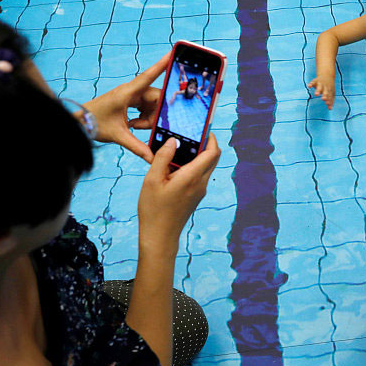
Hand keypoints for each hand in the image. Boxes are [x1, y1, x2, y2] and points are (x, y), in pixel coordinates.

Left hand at [83, 52, 168, 161]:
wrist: (80, 122)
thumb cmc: (95, 123)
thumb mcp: (118, 136)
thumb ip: (137, 146)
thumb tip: (152, 157)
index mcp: (128, 93)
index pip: (149, 76)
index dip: (162, 64)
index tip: (172, 53)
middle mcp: (132, 91)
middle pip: (156, 98)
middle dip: (156, 114)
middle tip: (144, 126)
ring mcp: (132, 96)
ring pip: (152, 105)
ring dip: (148, 118)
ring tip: (134, 127)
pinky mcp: (130, 101)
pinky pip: (146, 108)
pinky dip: (144, 118)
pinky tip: (133, 125)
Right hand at [137, 134, 220, 250]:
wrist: (159, 236)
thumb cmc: (153, 209)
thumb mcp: (152, 180)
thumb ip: (163, 158)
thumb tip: (173, 141)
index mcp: (192, 177)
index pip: (212, 152)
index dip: (210, 138)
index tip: (202, 128)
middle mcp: (201, 183)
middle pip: (213, 158)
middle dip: (206, 144)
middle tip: (190, 135)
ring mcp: (200, 191)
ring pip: (207, 167)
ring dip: (199, 156)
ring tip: (179, 150)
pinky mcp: (196, 196)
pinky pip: (200, 176)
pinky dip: (193, 167)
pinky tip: (175, 168)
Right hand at [307, 75, 334, 109]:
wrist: (327, 75)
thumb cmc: (329, 87)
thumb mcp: (331, 93)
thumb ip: (330, 101)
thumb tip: (330, 109)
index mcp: (330, 90)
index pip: (330, 96)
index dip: (328, 99)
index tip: (327, 104)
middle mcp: (325, 87)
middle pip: (325, 91)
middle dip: (325, 95)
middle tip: (323, 99)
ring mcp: (320, 83)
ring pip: (319, 87)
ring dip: (318, 90)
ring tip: (316, 94)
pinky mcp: (315, 81)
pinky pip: (313, 82)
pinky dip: (311, 84)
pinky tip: (309, 86)